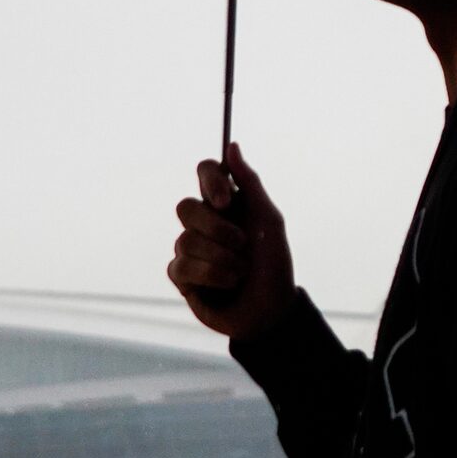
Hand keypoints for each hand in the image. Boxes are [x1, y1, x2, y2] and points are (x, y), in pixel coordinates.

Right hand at [167, 142, 295, 338]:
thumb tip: (232, 146)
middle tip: (243, 244)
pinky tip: (227, 284)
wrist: (271, 311)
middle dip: (217, 229)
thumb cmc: (274, 265)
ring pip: (185, 240)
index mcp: (227, 203)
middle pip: (186, 207)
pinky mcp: (182, 276)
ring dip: (222, 259)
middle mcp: (205, 222)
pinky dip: (211, 276)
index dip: (210, 181)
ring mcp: (190, 248)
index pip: (205, 171)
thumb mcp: (270, 222)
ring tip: (241, 272)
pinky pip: (181, 266)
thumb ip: (250, 184)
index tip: (225, 201)